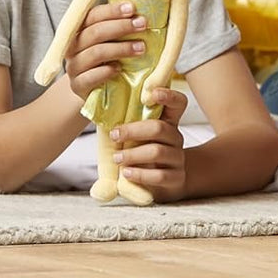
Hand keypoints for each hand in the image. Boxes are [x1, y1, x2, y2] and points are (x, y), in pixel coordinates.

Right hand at [62, 1, 147, 103]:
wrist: (97, 90)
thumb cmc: (109, 60)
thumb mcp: (113, 41)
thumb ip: (120, 27)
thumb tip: (140, 13)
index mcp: (80, 30)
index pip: (93, 15)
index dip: (112, 11)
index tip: (132, 8)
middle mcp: (73, 47)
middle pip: (95, 32)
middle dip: (121, 27)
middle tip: (142, 25)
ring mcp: (74, 67)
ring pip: (95, 53)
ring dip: (120, 49)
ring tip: (141, 48)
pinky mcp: (77, 85)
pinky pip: (89, 77)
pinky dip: (105, 71)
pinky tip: (119, 69)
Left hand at [110, 86, 187, 201]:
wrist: (162, 182)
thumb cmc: (142, 153)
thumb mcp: (137, 136)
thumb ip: (127, 123)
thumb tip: (99, 110)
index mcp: (168, 122)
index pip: (178, 102)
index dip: (168, 95)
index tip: (150, 94)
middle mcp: (176, 137)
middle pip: (160, 128)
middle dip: (133, 131)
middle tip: (114, 135)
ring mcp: (178, 158)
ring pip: (157, 152)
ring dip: (133, 155)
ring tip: (117, 158)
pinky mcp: (176, 178)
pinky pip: (159, 176)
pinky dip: (140, 174)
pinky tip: (127, 173)